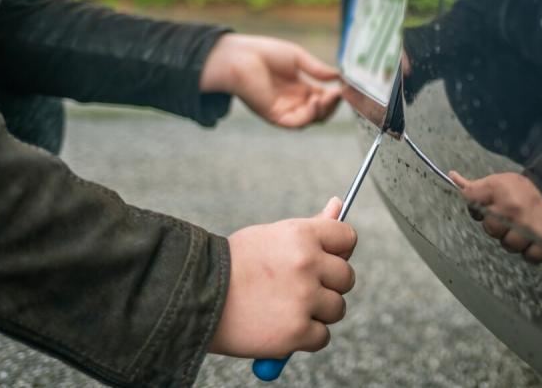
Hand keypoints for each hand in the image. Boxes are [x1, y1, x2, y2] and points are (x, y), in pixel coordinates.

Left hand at [200, 34, 341, 127]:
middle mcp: (293, 102)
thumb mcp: (297, 58)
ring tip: (328, 97)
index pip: (323, 98)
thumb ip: (317, 69)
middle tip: (339, 94)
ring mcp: (284, 110)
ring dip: (324, 111)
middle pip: (320, 112)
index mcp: (299, 88)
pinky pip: (297, 123)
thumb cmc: (264, 53)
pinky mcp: (275, 116)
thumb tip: (338, 76)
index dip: (335, 95)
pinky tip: (314, 102)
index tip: (344, 87)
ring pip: (311, 120)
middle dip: (332, 105)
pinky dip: (309, 116)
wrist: (240, 57)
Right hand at [209, 198, 356, 357]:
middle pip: (346, 277)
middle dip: (328, 285)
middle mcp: (307, 264)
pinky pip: (322, 336)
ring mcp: (303, 299)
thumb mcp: (272, 236)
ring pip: (337, 309)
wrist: (194, 296)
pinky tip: (279, 326)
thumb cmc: (234, 264)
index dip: (339, 251)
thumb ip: (311, 227)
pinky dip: (304, 337)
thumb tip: (338, 205)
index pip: (347, 238)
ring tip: (284, 307)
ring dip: (317, 312)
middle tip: (299, 288)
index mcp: (302, 235)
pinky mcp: (296, 332)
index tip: (325, 260)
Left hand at [449, 171, 541, 262]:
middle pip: (490, 230)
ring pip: (508, 246)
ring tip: (524, 228)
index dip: (477, 207)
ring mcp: (529, 228)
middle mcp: (512, 210)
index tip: (488, 206)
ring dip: (515, 240)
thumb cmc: (525, 189)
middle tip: (511, 218)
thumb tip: (452, 176)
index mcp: (499, 190)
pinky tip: (535, 239)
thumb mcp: (500, 181)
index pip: (470, 200)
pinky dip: (531, 252)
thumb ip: (476, 186)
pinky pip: (529, 257)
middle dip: (498, 226)